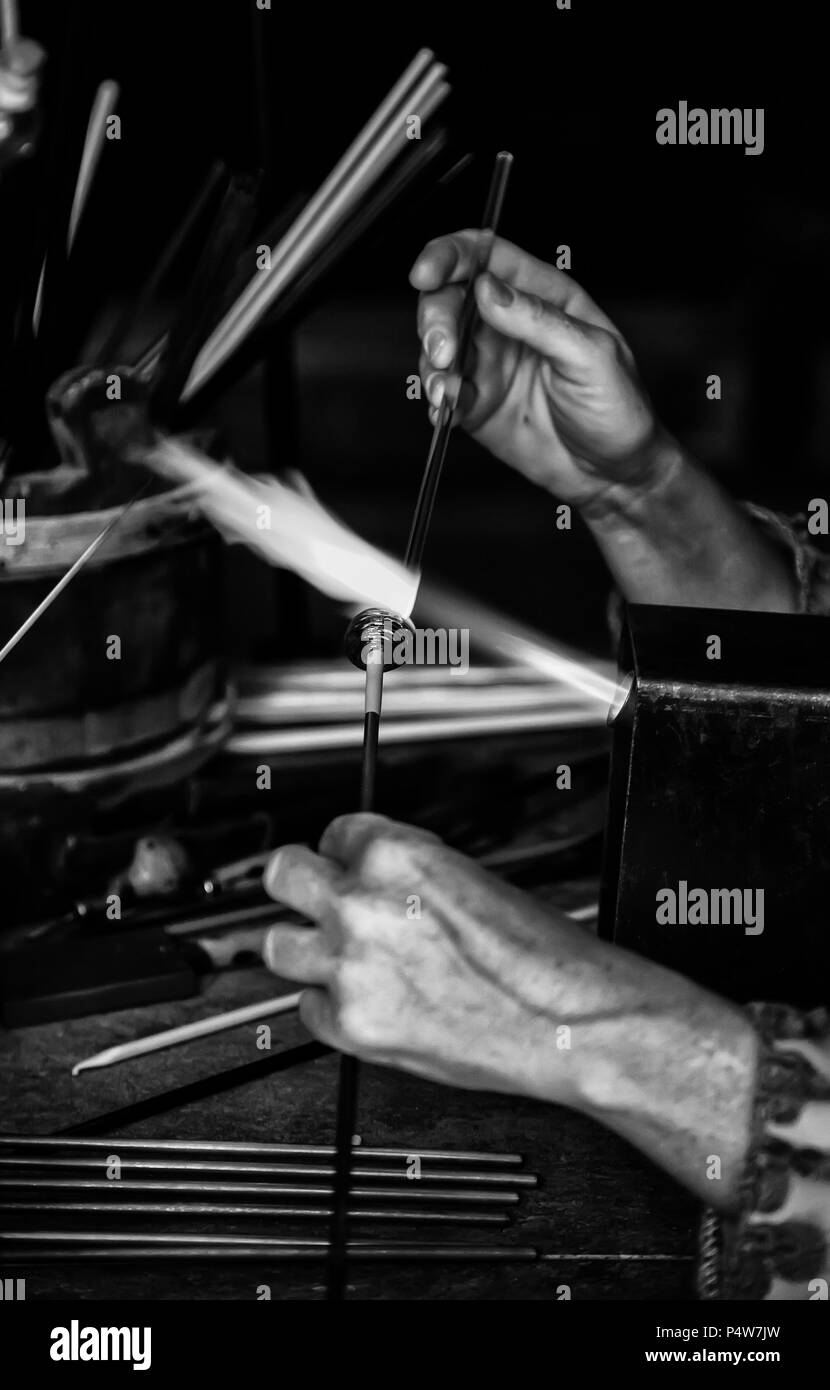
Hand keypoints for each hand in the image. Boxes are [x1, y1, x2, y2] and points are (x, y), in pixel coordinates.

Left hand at [263, 813, 758, 1209]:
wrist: (565, 1019)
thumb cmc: (536, 954)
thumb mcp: (467, 877)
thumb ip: (406, 872)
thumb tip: (374, 874)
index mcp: (396, 854)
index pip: (335, 832)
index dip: (346, 853)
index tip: (349, 867)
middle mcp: (363, 904)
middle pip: (282, 874)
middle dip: (299, 883)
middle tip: (312, 896)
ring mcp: (351, 966)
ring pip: (278, 945)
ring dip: (304, 947)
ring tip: (333, 955)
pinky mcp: (353, 1023)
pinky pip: (310, 1007)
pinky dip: (331, 1006)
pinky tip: (364, 1001)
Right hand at [410, 232, 658, 506]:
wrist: (613, 474)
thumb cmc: (618, 409)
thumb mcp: (590, 356)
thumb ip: (538, 321)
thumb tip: (487, 289)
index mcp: (543, 296)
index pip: (485, 255)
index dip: (449, 255)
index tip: (426, 275)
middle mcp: (510, 324)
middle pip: (450, 296)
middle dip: (435, 318)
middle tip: (443, 352)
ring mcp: (490, 363)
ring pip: (438, 343)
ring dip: (431, 363)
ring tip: (446, 388)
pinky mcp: (477, 402)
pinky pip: (442, 390)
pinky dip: (437, 398)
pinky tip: (448, 409)